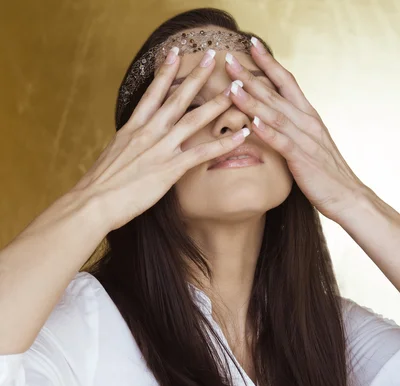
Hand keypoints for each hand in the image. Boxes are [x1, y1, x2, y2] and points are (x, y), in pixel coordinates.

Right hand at [70, 49, 249, 231]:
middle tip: (212, 57)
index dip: (164, 72)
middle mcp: (147, 133)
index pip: (152, 94)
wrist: (93, 201)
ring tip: (234, 89)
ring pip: (193, 120)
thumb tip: (130, 147)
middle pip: (176, 98)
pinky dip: (222, 144)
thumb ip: (127, 148)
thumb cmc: (99, 186)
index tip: (174, 53)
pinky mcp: (169, 169)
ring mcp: (159, 149)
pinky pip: (201, 153)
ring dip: (215, 103)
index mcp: (132, 129)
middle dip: (196, 77)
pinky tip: (240, 136)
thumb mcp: (112, 157)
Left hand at [224, 41, 367, 220]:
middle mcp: (306, 121)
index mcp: (307, 114)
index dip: (269, 62)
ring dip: (252, 100)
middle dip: (251, 76)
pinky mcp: (302, 158)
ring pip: (275, 114)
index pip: (286, 81)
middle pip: (275, 93)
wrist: (345, 194)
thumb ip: (291, 127)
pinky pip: (282, 141)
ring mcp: (305, 138)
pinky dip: (267, 130)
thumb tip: (269, 117)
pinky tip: (252, 121)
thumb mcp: (307, 141)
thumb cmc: (323, 170)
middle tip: (229, 60)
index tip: (251, 44)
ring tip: (232, 87)